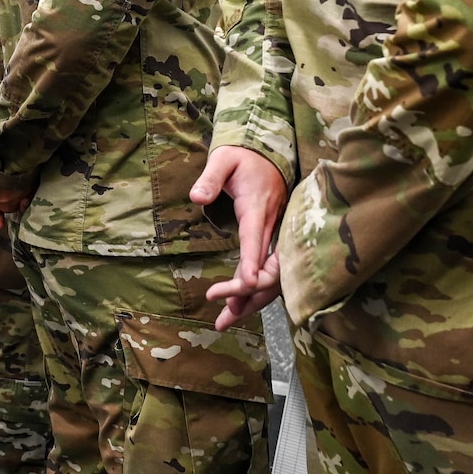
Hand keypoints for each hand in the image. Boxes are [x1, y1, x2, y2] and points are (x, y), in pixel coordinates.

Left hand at [194, 146, 287, 329]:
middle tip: (224, 317)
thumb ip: (210, 177)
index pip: (255, 237)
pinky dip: (257, 290)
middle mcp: (271, 224)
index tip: (246, 284)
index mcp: (258, 206)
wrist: (268, 152)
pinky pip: (270, 269)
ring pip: (271, 273)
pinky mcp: (275, 239)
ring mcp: (276, 233)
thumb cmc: (242, 157)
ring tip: (226, 320)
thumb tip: (196, 197)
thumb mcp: (224, 159)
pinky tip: (241, 306)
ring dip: (252, 299)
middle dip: (248, 294)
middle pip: (267, 266)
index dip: (252, 262)